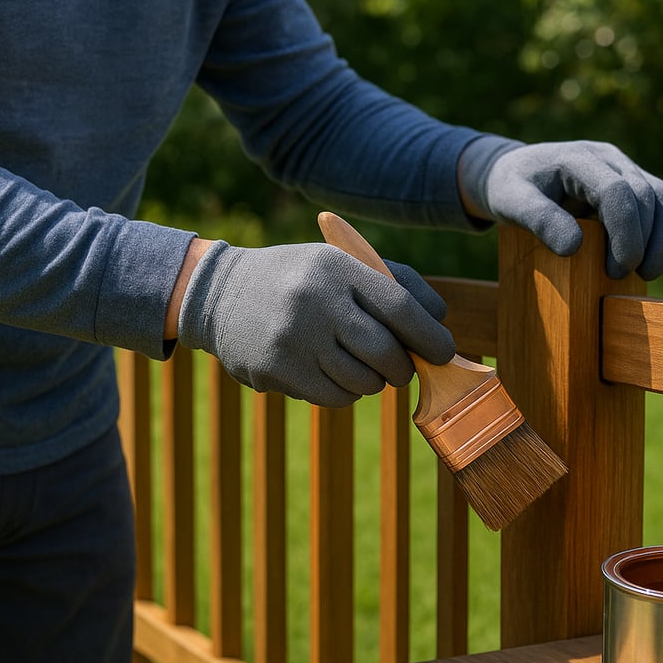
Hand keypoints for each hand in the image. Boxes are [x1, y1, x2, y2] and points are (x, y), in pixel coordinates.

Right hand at [177, 241, 454, 406]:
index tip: (443, 351)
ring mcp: (292, 338)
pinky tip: (330, 373)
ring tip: (357, 365)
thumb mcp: (339, 264)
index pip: (400, 307)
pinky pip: (334, 398)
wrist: (218, 293)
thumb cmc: (298, 280)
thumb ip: (394, 285)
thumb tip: (440, 322)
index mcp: (336, 267)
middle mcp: (314, 301)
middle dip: (402, 367)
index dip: (430, 336)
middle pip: (386, 353)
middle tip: (400, 367)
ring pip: (363, 382)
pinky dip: (344, 393)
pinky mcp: (274, 370)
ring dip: (372, 382)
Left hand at [458, 136, 662, 279]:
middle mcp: (609, 158)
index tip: (617, 269)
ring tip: (650, 274)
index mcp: (579, 158)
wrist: (514, 173)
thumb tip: (575, 247)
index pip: (617, 191)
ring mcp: (624, 168)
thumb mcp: (511, 202)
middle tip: (626, 276)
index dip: (625, 232)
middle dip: (645, 240)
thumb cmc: (510, 188)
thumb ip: (539, 220)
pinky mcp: (633, 183)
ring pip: (662, 197)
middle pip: (646, 195)